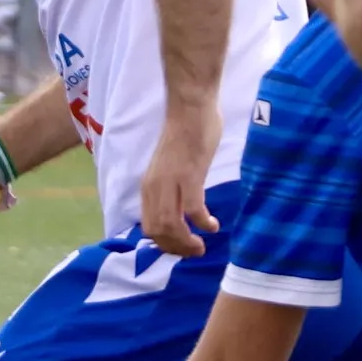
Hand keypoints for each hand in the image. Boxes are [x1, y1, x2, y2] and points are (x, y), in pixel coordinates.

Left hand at [135, 124, 217, 258]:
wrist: (191, 109)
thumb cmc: (185, 134)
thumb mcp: (169, 168)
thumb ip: (170, 188)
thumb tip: (180, 210)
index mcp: (148, 187)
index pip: (149, 227)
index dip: (165, 244)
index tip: (182, 248)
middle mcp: (154, 187)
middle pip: (158, 232)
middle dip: (176, 248)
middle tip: (195, 252)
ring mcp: (170, 182)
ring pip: (172, 226)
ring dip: (187, 242)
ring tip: (202, 246)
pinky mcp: (189, 176)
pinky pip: (192, 210)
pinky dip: (202, 223)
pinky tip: (213, 225)